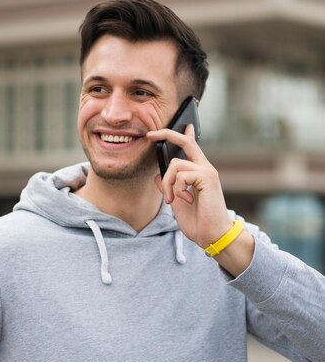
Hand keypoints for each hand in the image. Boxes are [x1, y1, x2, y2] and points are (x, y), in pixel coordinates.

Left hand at [146, 124, 232, 248]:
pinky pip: (180, 175)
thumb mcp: (177, 201)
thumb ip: (169, 187)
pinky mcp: (207, 177)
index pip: (191, 147)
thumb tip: (157, 175)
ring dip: (168, 184)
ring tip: (173, 200)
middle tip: (150, 135)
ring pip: (175, 165)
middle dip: (167, 134)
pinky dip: (176, 189)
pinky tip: (186, 200)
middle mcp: (205, 168)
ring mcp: (207, 171)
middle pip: (185, 142)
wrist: (211, 235)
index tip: (175, 126)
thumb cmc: (197, 221)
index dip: (181, 134)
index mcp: (199, 172)